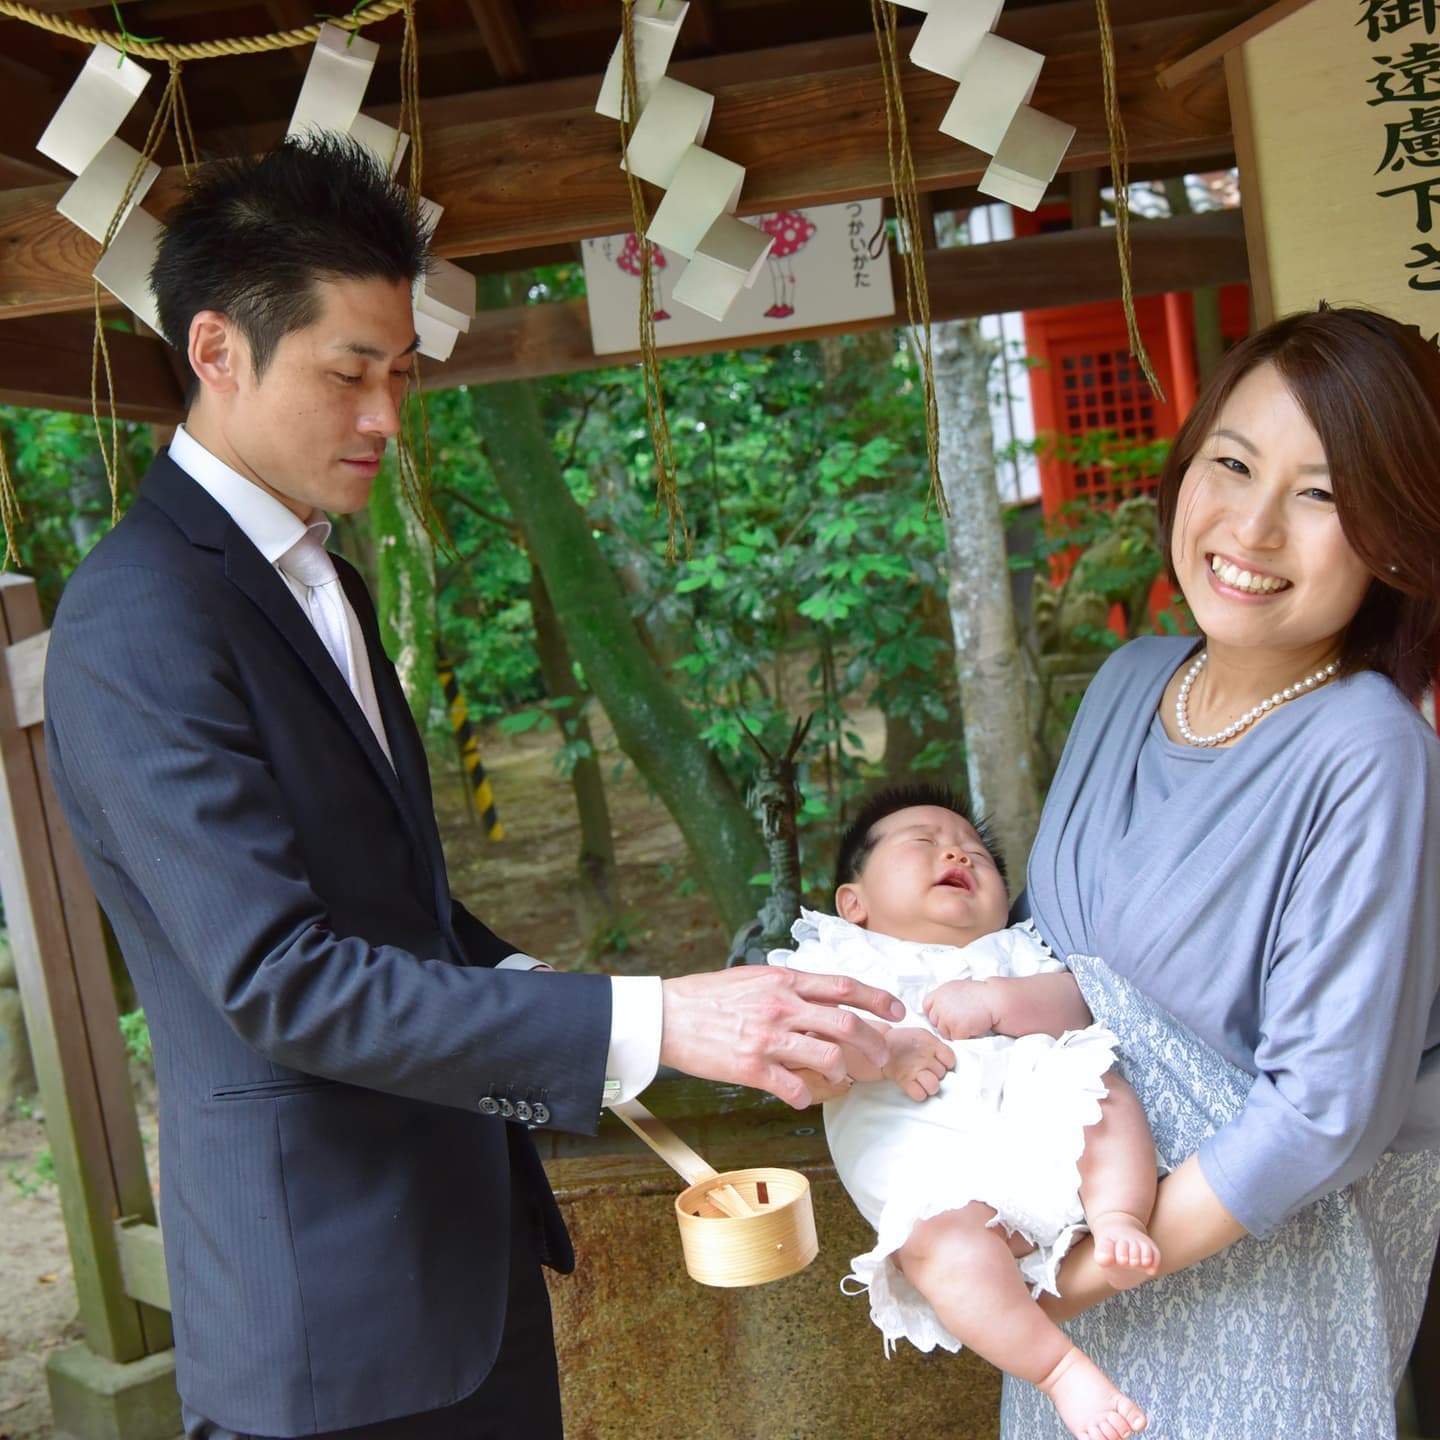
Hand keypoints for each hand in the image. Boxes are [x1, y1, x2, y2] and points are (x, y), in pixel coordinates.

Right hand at [660, 967, 904, 1107]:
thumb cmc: (708, 997)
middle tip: (883, 1057)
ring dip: (843, 1072)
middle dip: (874, 1043)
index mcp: (784, 981)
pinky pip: (794, 1088)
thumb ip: (787, 987)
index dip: (878, 998)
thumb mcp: (753, 978)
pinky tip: (801, 1096)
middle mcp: (782, 1007)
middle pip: (846, 1024)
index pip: (844, 986)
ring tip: (841, 1078)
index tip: (898, 1010)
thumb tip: (816, 995)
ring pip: (828, 1057)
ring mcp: (769, 1038)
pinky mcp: (753, 1067)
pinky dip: (805, 1096)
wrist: (668, 1016)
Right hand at [881, 1026, 955, 1100]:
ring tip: (925, 1082)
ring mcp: (914, 1069)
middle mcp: (924, 1057)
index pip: (950, 1059)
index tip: (942, 1064)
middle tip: (929, 1071)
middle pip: (942, 1074)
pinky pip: (919, 1094)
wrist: (882, 1044)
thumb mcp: (923, 1035)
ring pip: (934, 1086)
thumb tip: (949, 1059)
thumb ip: (937, 1047)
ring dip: (931, 1086)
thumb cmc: (904, 1041)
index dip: (947, 1063)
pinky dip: (919, 1093)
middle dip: (937, 1074)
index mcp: (931, 1044)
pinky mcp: (904, 1080)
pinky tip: (916, 1087)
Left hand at [923, 978, 995, 1039]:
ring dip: (954, 1031)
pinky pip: (955, 1039)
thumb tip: (937, 1008)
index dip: (935, 1012)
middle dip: (945, 1024)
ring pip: (944, 1033)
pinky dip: (964, 1036)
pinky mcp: (955, 1029)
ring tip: (968, 1021)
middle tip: (961, 1018)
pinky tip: (972, 1026)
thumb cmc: (979, 995)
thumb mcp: (956, 988)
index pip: (926, 1006)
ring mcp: (946, 1018)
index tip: (944, 1014)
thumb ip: (944, 998)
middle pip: (935, 1022)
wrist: (993, 1000)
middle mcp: (939, 1005)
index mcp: (939, 993)